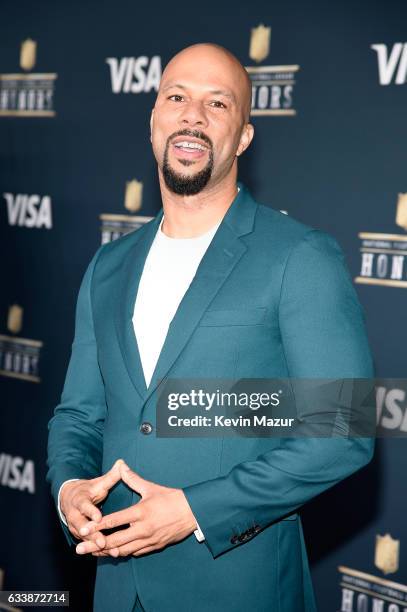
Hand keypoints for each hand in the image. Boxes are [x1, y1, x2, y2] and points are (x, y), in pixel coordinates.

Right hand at [60, 458, 123, 549]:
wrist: (70, 500)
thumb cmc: (88, 490)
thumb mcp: (98, 483)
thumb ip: (111, 476)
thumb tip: (121, 463)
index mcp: (79, 501)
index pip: (84, 506)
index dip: (90, 512)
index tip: (98, 517)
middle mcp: (74, 515)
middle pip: (82, 526)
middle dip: (92, 535)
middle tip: (103, 542)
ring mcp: (75, 527)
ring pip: (85, 538)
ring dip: (96, 545)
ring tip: (111, 551)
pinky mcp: (79, 536)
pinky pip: (88, 544)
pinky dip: (98, 550)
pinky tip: (111, 554)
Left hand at [75, 461, 197, 557]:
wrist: (193, 513)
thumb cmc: (172, 498)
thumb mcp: (151, 487)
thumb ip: (133, 479)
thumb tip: (121, 466)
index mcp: (141, 512)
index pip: (114, 521)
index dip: (97, 526)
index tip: (84, 529)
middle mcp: (143, 528)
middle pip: (115, 540)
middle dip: (95, 545)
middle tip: (79, 549)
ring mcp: (149, 540)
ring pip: (123, 550)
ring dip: (107, 552)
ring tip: (92, 553)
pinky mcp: (154, 547)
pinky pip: (135, 553)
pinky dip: (122, 553)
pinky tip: (113, 553)